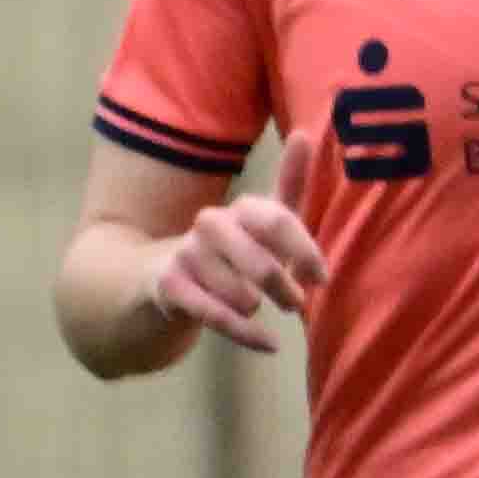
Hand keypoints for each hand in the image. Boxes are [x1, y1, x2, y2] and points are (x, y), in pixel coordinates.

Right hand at [140, 133, 325, 355]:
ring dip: (256, 309)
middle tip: (295, 303)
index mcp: (240, 208)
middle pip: (261, 263)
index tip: (321, 277)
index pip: (277, 220)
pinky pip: (215, 315)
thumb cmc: (230, 249)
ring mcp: (186, 256)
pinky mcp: (169, 287)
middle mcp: (210, 225)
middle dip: (285, 289)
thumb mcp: (262, 219)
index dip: (304, 251)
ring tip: (258, 308)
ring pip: (240, 294)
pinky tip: (269, 345)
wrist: (157, 276)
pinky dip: (246, 334)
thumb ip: (290, 183)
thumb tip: (306, 132)